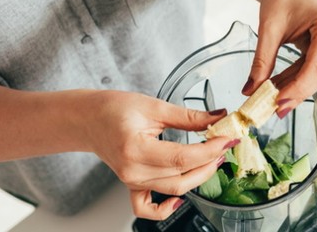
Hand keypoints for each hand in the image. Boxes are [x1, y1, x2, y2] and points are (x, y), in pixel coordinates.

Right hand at [83, 91, 238, 219]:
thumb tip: (218, 118)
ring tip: (212, 157)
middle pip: (182, 177)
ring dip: (198, 176)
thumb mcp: (154, 106)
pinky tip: (180, 199)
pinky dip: (165, 209)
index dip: (210, 150)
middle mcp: (133, 170)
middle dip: (209, 162)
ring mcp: (132, 181)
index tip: (227, 139)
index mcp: (135, 148)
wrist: (89, 119)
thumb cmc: (114, 109)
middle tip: (224, 144)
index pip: (183, 157)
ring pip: (174, 189)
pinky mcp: (132, 185)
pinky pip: (147, 208)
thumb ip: (188, 116)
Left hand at [243, 0, 316, 115]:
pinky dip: (298, 78)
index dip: (299, 88)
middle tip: (274, 110)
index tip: (278, 104)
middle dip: (297, 92)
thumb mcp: (268, 29)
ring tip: (272, 99)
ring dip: (296, 87)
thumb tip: (250, 92)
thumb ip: (261, 62)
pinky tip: (280, 87)